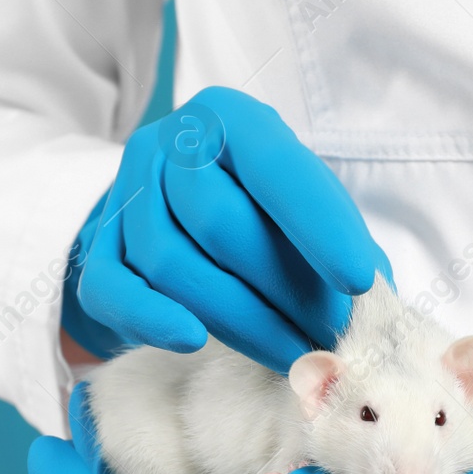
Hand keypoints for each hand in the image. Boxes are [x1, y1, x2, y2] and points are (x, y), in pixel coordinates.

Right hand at [62, 87, 390, 370]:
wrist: (177, 211)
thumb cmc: (263, 210)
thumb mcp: (307, 206)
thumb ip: (338, 240)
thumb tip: (375, 302)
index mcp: (231, 119)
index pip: (275, 169)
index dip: (318, 227)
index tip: (360, 281)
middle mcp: (170, 144)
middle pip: (219, 223)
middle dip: (283, 291)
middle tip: (330, 337)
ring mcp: (126, 194)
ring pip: (171, 263)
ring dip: (239, 321)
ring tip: (292, 354)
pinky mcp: (98, 249)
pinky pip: (113, 289)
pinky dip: (152, 318)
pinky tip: (192, 340)